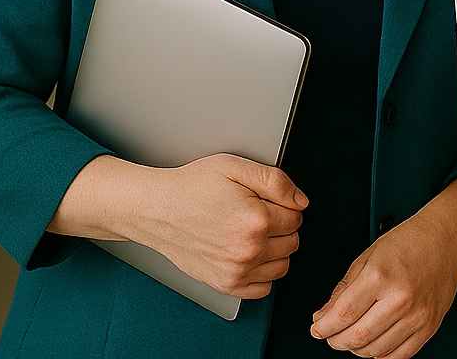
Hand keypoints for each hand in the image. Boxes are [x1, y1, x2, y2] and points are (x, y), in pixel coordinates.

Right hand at [135, 153, 306, 297]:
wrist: (156, 210)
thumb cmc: (192, 187)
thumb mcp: (235, 167)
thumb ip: (276, 181)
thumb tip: (301, 201)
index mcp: (256, 220)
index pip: (297, 217)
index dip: (286, 206)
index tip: (268, 201)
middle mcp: (248, 250)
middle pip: (293, 242)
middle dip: (283, 227)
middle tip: (259, 214)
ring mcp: (236, 271)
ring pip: (282, 265)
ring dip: (276, 250)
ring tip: (254, 234)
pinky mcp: (225, 284)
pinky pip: (263, 288)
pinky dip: (262, 274)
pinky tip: (249, 255)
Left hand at [310, 178, 456, 356]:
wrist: (447, 239)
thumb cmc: (407, 242)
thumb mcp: (367, 256)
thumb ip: (343, 289)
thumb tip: (323, 317)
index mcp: (380, 275)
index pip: (343, 314)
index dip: (323, 327)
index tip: (316, 329)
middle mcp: (400, 298)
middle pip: (357, 337)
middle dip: (336, 341)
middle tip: (330, 335)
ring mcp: (418, 315)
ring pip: (376, 350)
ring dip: (356, 349)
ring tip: (352, 336)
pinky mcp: (430, 326)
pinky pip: (399, 355)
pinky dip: (381, 354)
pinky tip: (375, 342)